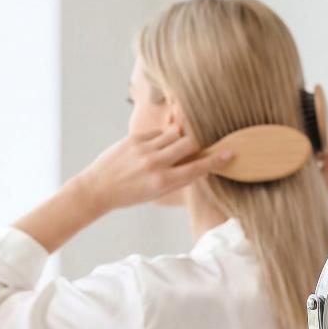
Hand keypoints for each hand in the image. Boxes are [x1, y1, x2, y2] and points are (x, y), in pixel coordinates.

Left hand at [76, 127, 232, 213]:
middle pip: (189, 144)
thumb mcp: (156, 195)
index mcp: (163, 182)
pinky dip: (162, 138)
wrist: (98, 188)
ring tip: (172, 149)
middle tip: (196, 149)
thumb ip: (177, 181)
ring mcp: (144, 149)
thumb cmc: (129, 195)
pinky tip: (155, 148)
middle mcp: (156, 164)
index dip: (215, 161)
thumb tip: (198, 168)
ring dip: (179, 140)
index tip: (229, 153)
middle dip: (196, 145)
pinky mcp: (134, 138)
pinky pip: (158, 133)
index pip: (197, 168)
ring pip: (175, 135)